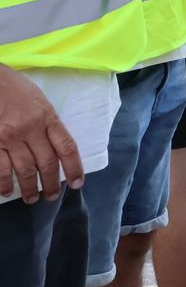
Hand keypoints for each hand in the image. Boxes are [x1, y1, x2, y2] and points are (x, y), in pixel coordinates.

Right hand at [0, 65, 84, 202]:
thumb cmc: (15, 88)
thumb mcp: (39, 100)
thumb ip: (48, 122)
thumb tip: (55, 146)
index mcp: (47, 117)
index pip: (67, 147)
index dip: (74, 168)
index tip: (77, 183)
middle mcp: (30, 129)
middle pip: (46, 163)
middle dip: (51, 183)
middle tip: (52, 196)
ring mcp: (9, 137)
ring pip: (23, 170)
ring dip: (28, 188)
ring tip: (31, 199)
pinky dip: (3, 183)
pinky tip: (6, 192)